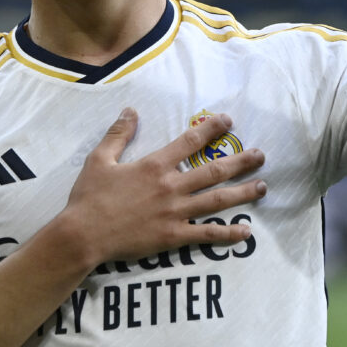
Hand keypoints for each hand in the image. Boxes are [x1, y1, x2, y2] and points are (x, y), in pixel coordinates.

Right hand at [63, 108, 266, 264]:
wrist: (83, 235)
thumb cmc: (89, 197)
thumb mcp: (99, 159)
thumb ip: (118, 134)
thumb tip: (130, 110)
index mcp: (155, 165)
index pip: (190, 141)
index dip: (212, 129)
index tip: (229, 121)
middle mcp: (171, 186)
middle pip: (214, 170)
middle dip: (240, 161)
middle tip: (261, 155)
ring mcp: (175, 212)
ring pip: (217, 200)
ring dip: (243, 192)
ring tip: (263, 187)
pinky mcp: (173, 236)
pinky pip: (206, 234)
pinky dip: (228, 233)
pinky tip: (247, 231)